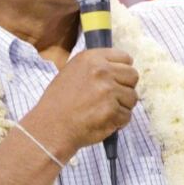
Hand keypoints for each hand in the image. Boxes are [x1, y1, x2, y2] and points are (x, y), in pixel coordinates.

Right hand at [23, 48, 138, 157]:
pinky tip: (102, 121)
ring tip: (103, 111)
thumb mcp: (73, 71)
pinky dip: (118, 122)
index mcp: (92, 58)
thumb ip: (96, 66)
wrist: (50, 127)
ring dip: (122, 106)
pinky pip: (127, 115)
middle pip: (133, 76)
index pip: (125, 58)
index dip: (122, 71)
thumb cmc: (59, 102)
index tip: (116, 80)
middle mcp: (102, 71)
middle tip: (111, 98)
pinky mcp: (112, 110)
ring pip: (132, 97)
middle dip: (125, 88)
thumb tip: (120, 67)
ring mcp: (108, 90)